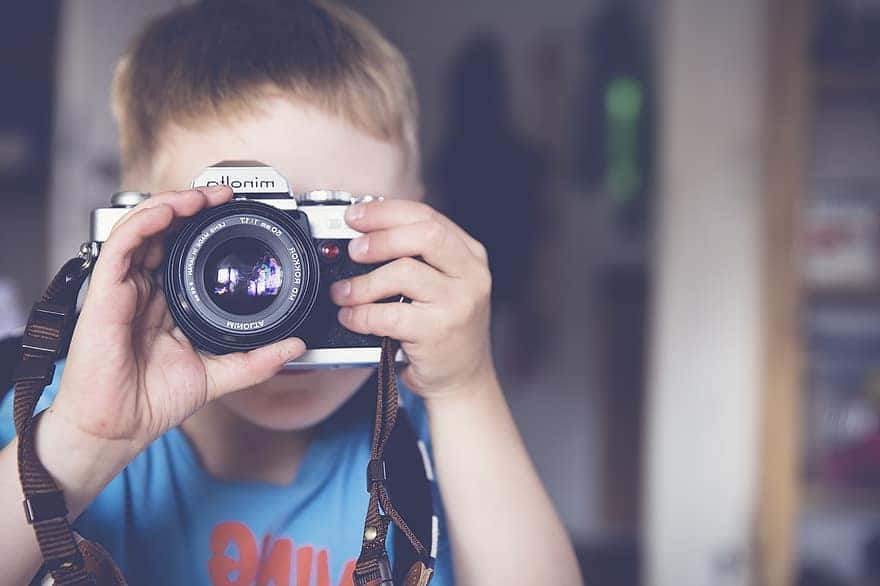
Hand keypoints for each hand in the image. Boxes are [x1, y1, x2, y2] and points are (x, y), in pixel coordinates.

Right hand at [50, 186, 305, 455]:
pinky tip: (171, 210)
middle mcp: (143, 288)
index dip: (205, 226)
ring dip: (172, 204)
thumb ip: (257, 360)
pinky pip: (122, 244)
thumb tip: (296, 347)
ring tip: (203, 196)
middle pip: (164, 230)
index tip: (236, 213)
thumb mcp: (219, 375)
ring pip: (142, 227)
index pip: (182, 249)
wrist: (119, 428)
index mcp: (165, 301)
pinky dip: (146, 221)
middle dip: (193, 205)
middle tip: (225, 195)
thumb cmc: (153, 401)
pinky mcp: (104, 292)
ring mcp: (123, 288)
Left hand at [331, 199, 493, 398]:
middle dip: (380, 237)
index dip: (386, 211)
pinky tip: (351, 317)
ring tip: (344, 291)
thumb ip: (416, 257)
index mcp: (469, 255)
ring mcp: (458, 304)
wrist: (463, 378)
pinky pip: (390, 314)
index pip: (427, 216)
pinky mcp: (438, 332)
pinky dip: (362, 314)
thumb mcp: (443, 284)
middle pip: (424, 235)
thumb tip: (364, 232)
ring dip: (363, 281)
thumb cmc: (445, 329)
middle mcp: (470, 275)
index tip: (355, 215)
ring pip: (404, 272)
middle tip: (353, 250)